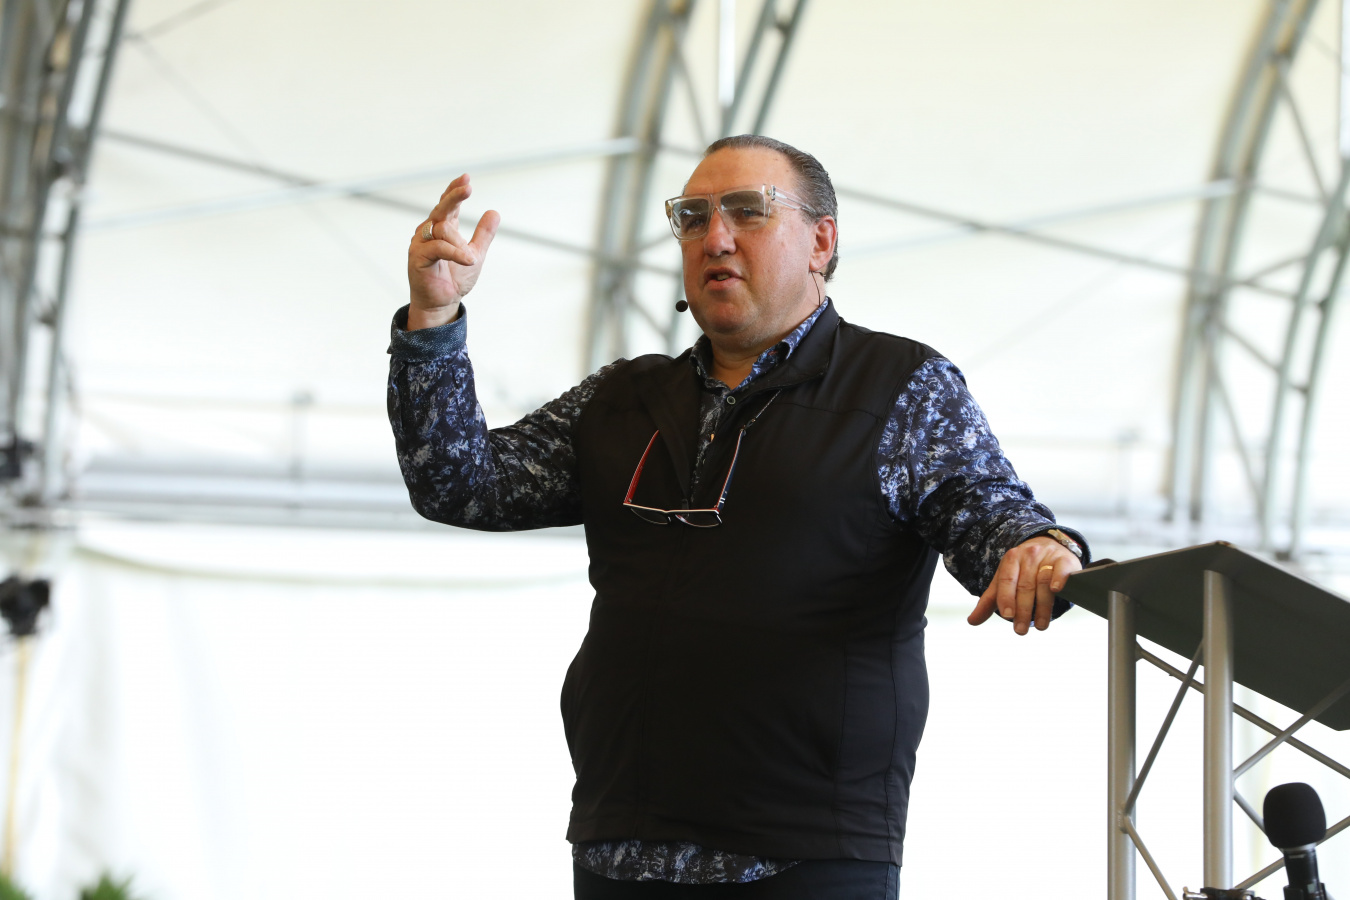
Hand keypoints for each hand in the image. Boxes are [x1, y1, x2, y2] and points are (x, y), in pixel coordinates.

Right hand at [407, 173, 500, 329]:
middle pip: (442, 208)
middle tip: (468, 187)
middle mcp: (430, 232)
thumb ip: (483, 235)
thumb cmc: (455, 279)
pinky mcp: (417, 257)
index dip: (454, 191)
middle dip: (454, 196)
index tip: (466, 178)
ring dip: (460, 244)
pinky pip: (439, 247)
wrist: (442, 303)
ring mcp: (421, 243)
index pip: (447, 204)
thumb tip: (494, 212)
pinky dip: (455, 252)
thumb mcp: (475, 254)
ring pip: (443, 229)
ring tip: (470, 258)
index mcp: (443, 229)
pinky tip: (468, 259)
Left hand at [967, 536, 1081, 634]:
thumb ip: (990, 600)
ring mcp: (1047, 556)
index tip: (1007, 616)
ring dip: (1042, 607)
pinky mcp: (1065, 560)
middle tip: (1020, 630)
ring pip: (1043, 582)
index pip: (1006, 580)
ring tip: (1040, 626)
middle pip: (1025, 585)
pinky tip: (1056, 590)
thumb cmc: (1024, 568)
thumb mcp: (1005, 580)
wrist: (1049, 545)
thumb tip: (972, 621)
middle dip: (1023, 610)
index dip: (1006, 598)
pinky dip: (1059, 579)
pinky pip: (1061, 570)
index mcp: (1010, 559)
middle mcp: (1028, 556)